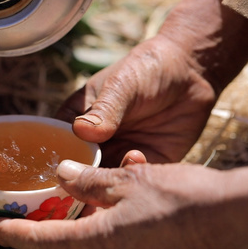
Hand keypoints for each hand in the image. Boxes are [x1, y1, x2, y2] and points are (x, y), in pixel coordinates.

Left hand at [0, 159, 247, 248]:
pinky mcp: (137, 244)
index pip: (37, 241)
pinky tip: (103, 188)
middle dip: (33, 225)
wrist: (229, 219)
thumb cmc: (181, 202)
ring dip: (65, 216)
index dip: (6, 234)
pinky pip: (104, 230)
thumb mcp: (128, 182)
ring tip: (54, 193)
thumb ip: (89, 180)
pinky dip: (94, 212)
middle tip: (14, 209)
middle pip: (55, 242)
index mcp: (96, 241)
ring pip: (79, 235)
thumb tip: (62, 175)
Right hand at [57, 37, 215, 166]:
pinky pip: (134, 179)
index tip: (62, 171)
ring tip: (125, 157)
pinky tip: (139, 156)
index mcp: (76, 120)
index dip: (57, 162)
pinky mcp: (146, 161)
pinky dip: (133, 175)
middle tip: (92, 178)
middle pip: (79, 171)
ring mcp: (118, 153)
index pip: (58, 147)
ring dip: (111, 178)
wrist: (190, 71)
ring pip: (105, 180)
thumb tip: (82, 131)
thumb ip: (104, 110)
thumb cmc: (145, 69)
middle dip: (84, 179)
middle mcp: (93, 142)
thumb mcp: (121, 85)